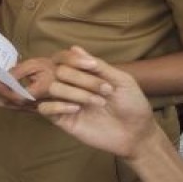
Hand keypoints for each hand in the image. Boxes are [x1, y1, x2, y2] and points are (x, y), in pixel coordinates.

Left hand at [0, 56, 53, 110]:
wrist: (68, 79)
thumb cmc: (53, 70)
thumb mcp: (37, 65)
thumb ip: (20, 71)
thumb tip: (4, 75)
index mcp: (34, 94)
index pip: (10, 94)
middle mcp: (31, 104)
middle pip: (6, 101)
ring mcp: (31, 108)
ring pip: (8, 104)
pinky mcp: (30, 107)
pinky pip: (13, 104)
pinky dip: (4, 94)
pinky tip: (1, 84)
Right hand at [35, 46, 157, 159]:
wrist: (138, 134)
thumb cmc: (132, 105)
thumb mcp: (121, 80)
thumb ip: (98, 65)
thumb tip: (74, 48)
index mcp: (83, 73)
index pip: (62, 58)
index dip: (72, 58)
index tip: (92, 66)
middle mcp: (71, 86)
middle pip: (58, 71)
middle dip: (81, 78)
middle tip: (105, 90)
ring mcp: (66, 103)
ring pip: (51, 88)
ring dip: (75, 93)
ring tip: (98, 102)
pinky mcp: (64, 121)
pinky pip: (44, 109)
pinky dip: (57, 106)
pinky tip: (77, 109)